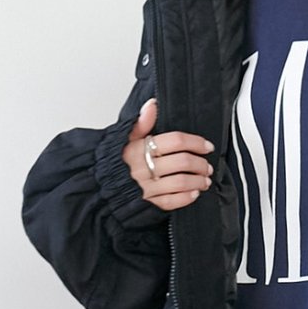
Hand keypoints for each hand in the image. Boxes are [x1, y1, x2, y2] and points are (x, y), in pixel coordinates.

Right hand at [123, 97, 215, 211]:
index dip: (196, 142)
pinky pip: (172, 202)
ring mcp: (146, 187)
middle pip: (183, 162)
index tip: (207, 146)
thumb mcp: (124, 139)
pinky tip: (194, 193)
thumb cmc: (115, 162)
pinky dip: (186, 198)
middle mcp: (144, 167)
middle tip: (207, 165)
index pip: (176, 140)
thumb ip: (141, 123)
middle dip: (200, 164)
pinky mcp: (147, 204)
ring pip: (181, 183)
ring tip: (205, 180)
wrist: (99, 186)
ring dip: (198, 181)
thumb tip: (152, 104)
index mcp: (140, 148)